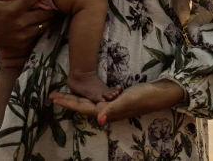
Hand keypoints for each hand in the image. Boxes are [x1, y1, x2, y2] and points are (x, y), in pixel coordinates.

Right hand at [0, 0, 65, 48]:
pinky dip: (42, 25)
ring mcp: (23, 34)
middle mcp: (20, 22)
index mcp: (13, 9)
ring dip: (49, 16)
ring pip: (45, 23)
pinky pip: (39, 32)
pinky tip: (40, 20)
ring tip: (50, 9)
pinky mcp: (23, 42)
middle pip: (46, 12)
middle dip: (52, 5)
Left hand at [49, 80, 185, 125]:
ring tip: (63, 93)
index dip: (67, 103)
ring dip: (76, 99)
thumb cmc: (146, 97)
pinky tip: (85, 92)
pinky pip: (97, 99)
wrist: (161, 94)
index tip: (53, 97)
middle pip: (82, 106)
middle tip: (52, 94)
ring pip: (88, 103)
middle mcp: (107, 111)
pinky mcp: (117, 100)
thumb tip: (98, 120)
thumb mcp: (129, 101)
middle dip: (67, 101)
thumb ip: (113, 110)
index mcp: (107, 111)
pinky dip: (88, 95)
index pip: (82, 108)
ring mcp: (112, 106)